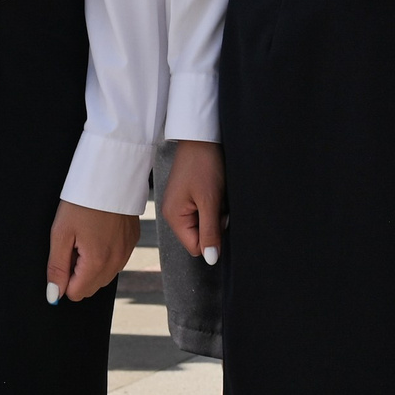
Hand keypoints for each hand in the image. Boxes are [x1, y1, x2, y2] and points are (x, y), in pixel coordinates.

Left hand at [46, 202, 140, 301]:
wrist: (110, 176)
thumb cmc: (82, 203)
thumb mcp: (61, 234)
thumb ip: (57, 268)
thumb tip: (54, 295)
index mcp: (97, 261)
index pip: (76, 293)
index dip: (64, 279)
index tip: (65, 255)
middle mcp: (117, 261)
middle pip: (91, 288)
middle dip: (78, 274)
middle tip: (74, 246)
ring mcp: (127, 251)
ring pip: (104, 276)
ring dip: (92, 266)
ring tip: (87, 238)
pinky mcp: (133, 241)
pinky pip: (116, 261)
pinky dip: (105, 255)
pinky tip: (100, 234)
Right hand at [162, 140, 224, 264]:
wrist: (202, 136)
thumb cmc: (204, 165)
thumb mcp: (210, 200)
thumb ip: (210, 231)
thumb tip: (211, 259)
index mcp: (174, 218)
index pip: (195, 247)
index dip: (212, 238)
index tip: (220, 218)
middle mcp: (174, 214)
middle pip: (200, 235)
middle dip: (215, 223)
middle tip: (220, 203)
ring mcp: (180, 204)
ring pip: (204, 222)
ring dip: (215, 212)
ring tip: (217, 193)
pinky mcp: (188, 195)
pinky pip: (203, 209)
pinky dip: (213, 203)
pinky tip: (215, 189)